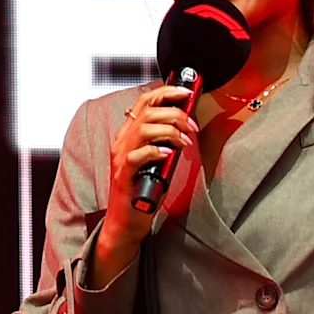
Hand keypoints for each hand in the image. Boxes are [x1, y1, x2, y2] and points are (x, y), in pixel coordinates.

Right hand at [93, 83, 193, 284]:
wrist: (126, 221)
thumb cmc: (143, 190)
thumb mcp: (157, 159)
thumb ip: (166, 141)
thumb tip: (187, 124)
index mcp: (129, 134)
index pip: (144, 101)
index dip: (166, 92)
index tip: (187, 92)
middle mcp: (122, 142)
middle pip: (147, 110)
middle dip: (175, 113)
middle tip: (192, 125)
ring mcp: (121, 157)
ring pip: (145, 128)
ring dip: (171, 131)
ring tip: (184, 142)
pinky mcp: (123, 175)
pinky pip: (138, 155)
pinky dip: (157, 150)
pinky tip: (168, 155)